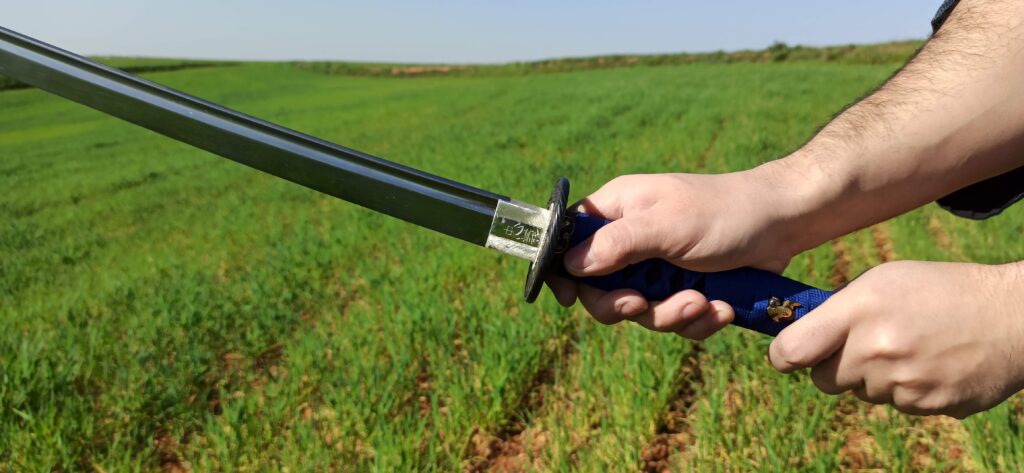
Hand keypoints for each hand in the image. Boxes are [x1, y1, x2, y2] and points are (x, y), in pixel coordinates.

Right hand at [546, 167, 806, 338]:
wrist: (784, 224)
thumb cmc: (725, 211)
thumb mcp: (667, 225)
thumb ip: (618, 243)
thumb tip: (571, 264)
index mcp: (617, 210)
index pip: (567, 241)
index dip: (563, 271)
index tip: (569, 298)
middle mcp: (631, 240)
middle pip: (599, 288)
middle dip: (626, 305)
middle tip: (643, 306)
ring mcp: (657, 268)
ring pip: (639, 312)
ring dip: (671, 315)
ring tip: (703, 302)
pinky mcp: (684, 289)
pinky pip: (674, 321)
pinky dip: (698, 320)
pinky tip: (722, 307)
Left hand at [770, 260, 1023, 417]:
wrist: (1013, 316)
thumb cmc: (940, 290)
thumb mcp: (883, 280)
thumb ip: (838, 309)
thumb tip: (799, 334)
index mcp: (859, 310)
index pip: (792, 351)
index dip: (783, 356)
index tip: (788, 355)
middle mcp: (876, 349)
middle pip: (822, 380)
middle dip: (832, 367)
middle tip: (863, 346)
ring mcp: (903, 382)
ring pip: (862, 393)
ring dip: (874, 377)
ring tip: (909, 347)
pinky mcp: (927, 406)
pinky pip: (896, 405)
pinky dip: (907, 390)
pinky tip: (930, 363)